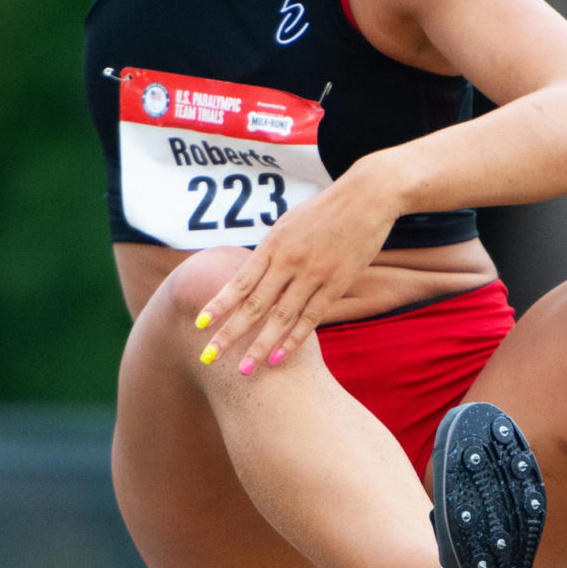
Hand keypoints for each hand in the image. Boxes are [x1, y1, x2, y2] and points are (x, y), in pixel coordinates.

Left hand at [195, 159, 403, 375]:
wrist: (366, 197)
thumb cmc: (324, 211)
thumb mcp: (289, 225)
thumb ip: (271, 252)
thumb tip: (252, 276)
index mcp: (273, 245)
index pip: (240, 282)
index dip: (219, 304)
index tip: (200, 324)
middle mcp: (288, 262)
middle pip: (254, 305)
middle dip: (230, 334)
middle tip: (209, 357)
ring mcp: (312, 275)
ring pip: (280, 317)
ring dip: (260, 346)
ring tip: (244, 370)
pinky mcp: (336, 284)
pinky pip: (311, 318)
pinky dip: (294, 340)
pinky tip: (278, 358)